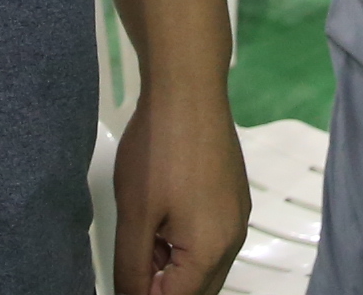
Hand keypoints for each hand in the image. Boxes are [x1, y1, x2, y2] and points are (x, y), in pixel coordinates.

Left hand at [112, 81, 247, 294]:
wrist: (188, 88)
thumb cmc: (159, 149)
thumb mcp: (135, 214)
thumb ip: (132, 267)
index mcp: (212, 250)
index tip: (125, 277)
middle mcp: (234, 239)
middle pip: (198, 291)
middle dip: (163, 288)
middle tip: (131, 265)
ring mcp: (237, 216)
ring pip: (205, 267)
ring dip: (173, 270)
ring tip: (142, 239)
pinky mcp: (234, 197)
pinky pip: (212, 240)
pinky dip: (186, 246)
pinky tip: (161, 220)